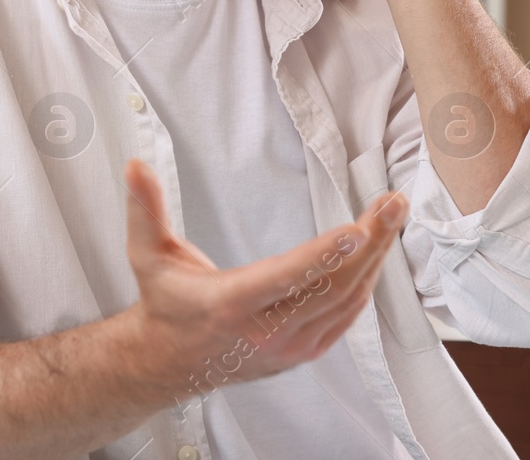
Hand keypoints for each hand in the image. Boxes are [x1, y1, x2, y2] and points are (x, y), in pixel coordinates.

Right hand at [119, 157, 407, 398]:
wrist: (169, 362)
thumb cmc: (165, 302)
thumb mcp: (147, 254)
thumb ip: (145, 208)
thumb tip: (136, 166)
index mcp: (230, 305)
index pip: (286, 278)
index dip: (324, 255)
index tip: (357, 229)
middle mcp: (265, 333)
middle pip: (330, 287)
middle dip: (369, 243)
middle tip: (393, 205)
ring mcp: (289, 348)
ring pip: (346, 302)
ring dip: (375, 259)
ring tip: (392, 218)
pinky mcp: (302, 353)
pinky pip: (345, 318)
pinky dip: (365, 284)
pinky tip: (376, 253)